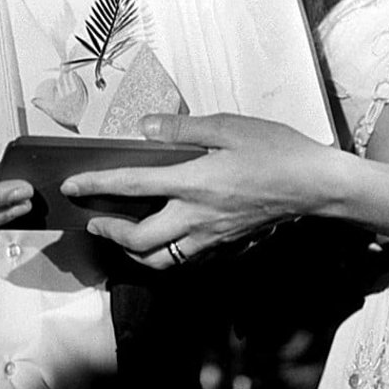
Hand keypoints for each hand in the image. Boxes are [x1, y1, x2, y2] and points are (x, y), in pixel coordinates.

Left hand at [61, 112, 342, 268]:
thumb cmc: (277, 151)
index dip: (95, 186)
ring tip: (122, 238)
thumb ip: (184, 129)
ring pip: (161, 261)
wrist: (316, 186)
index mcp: (193, 183)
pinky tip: (165, 244)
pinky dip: (166, 257)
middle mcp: (197, 217)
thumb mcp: (229, 127)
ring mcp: (212, 238)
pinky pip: (187, 261)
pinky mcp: (228, 248)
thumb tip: (146, 128)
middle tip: (93, 221)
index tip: (72, 186)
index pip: (131, 186)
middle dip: (108, 232)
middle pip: (138, 239)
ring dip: (133, 252)